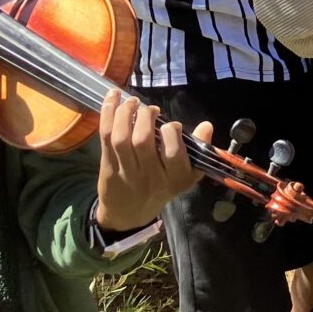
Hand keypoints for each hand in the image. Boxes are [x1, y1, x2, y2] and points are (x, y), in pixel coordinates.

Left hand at [94, 89, 208, 232]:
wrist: (129, 213)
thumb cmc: (161, 188)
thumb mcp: (185, 176)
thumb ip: (198, 150)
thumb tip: (207, 126)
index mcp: (174, 179)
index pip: (173, 154)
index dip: (172, 132)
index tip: (171, 125)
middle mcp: (149, 176)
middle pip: (142, 141)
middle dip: (146, 116)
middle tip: (151, 110)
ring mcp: (126, 172)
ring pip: (121, 137)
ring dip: (125, 112)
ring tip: (133, 102)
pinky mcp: (108, 166)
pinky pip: (105, 136)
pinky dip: (108, 113)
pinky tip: (113, 98)